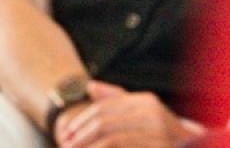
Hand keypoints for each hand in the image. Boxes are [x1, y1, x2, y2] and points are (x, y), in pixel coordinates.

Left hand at [55, 83, 203, 147]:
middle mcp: (154, 113)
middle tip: (65, 145)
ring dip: (88, 146)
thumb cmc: (164, 137)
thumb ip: (118, 101)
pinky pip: (122, 146)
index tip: (66, 134)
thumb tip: (90, 87)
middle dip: (81, 135)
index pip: (104, 108)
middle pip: (104, 121)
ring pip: (111, 137)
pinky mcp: (161, 147)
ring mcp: (159, 133)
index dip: (82, 121)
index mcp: (147, 101)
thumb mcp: (143, 116)